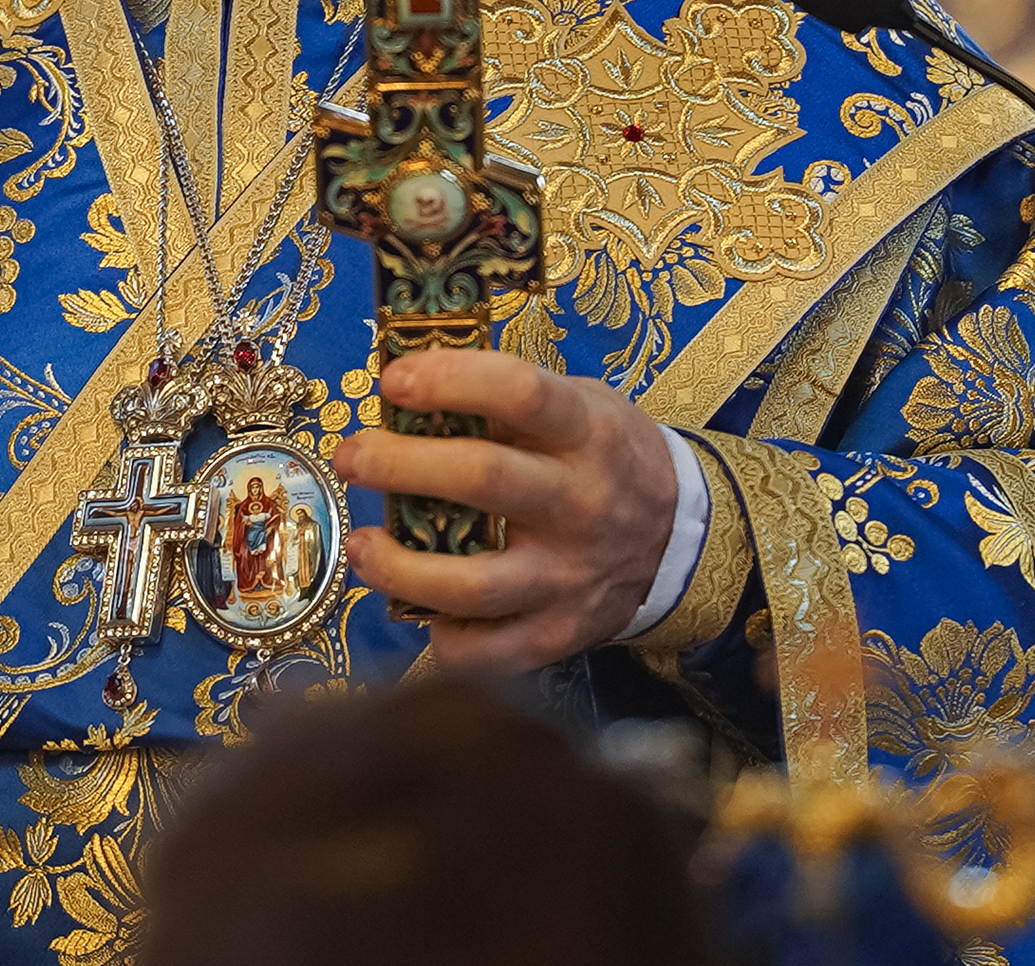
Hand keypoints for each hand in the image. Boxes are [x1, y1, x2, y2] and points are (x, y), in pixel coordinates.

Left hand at [333, 350, 677, 672]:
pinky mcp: (561, 633)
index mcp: (585, 432)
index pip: (519, 392)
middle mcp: (581, 504)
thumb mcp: (576, 403)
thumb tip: (402, 383)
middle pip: (483, 480)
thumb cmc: (603, 454)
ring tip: (360, 546)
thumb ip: (503, 396)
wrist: (683, 538)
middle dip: (399, 465)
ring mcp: (571, 577)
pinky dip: (445, 641)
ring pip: (477, 584)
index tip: (393, 381)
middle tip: (351, 457)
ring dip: (402, 568)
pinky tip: (415, 612)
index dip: (449, 380)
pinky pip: (492, 653)